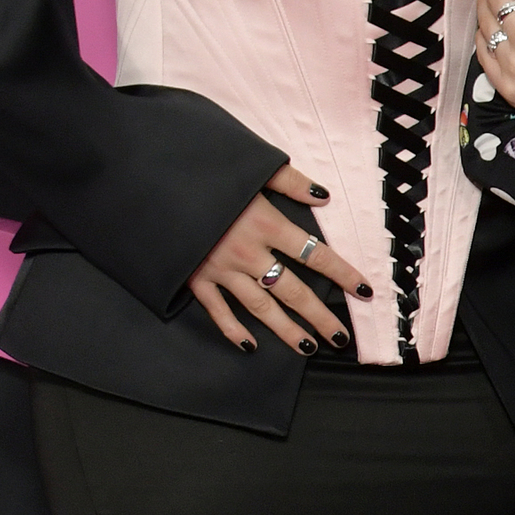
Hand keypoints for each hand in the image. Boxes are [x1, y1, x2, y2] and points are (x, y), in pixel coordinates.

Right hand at [187, 166, 367, 354]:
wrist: (150, 183)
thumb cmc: (203, 172)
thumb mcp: (249, 168)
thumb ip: (289, 181)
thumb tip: (323, 195)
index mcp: (265, 223)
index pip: (316, 255)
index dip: (343, 275)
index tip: (364, 292)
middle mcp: (247, 252)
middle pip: (292, 290)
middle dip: (319, 316)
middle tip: (340, 337)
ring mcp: (220, 269)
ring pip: (260, 307)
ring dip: (286, 329)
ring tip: (309, 346)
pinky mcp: (194, 278)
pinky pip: (217, 311)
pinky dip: (233, 330)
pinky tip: (250, 346)